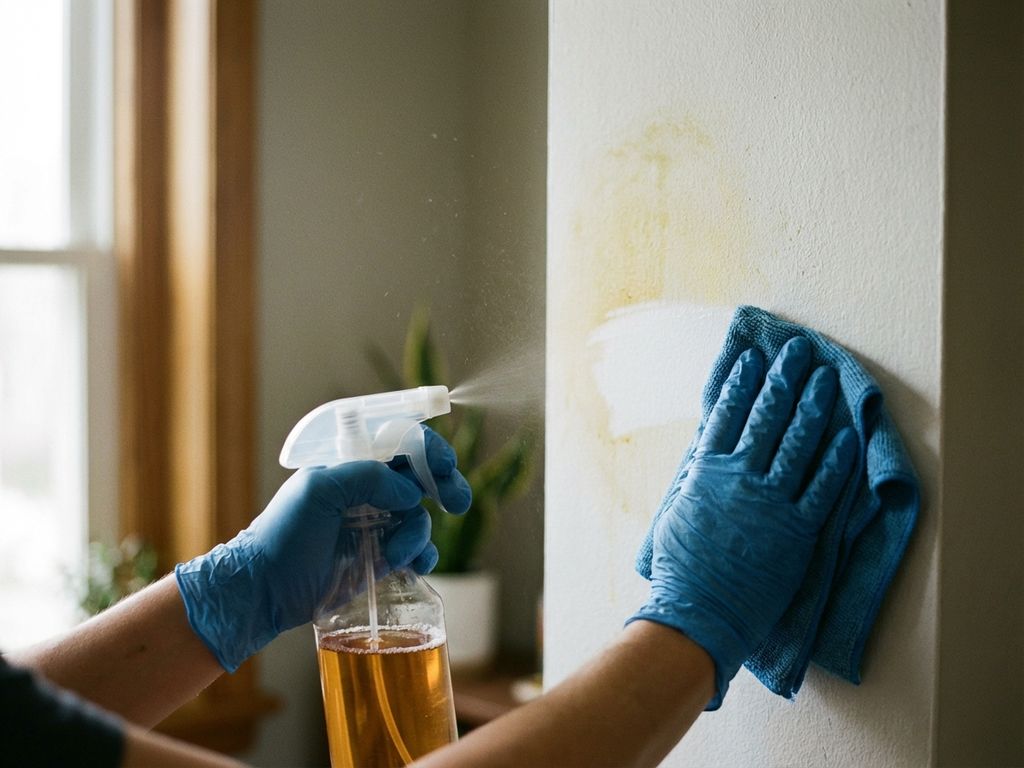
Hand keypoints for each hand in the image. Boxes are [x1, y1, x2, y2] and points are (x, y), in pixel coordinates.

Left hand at [176, 427, 471, 671]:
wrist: (265, 590)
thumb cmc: (282, 534)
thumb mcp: (318, 491)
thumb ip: (366, 477)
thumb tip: (410, 492)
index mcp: (350, 462)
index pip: (397, 440)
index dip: (426, 447)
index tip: (444, 464)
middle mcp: (368, 488)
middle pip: (420, 474)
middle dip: (444, 484)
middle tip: (457, 500)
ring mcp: (376, 522)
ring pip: (421, 515)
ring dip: (418, 532)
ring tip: (395, 552)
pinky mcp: (381, 555)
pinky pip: (418, 548)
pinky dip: (424, 554)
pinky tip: (416, 564)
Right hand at [629, 337, 856, 707]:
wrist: (699, 612)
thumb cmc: (681, 567)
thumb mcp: (676, 511)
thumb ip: (696, 478)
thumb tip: (707, 452)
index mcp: (705, 472)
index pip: (726, 414)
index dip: (742, 382)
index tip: (754, 358)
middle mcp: (739, 478)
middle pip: (767, 416)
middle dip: (785, 378)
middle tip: (799, 350)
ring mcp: (770, 502)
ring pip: (798, 443)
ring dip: (814, 405)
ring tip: (825, 378)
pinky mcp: (797, 530)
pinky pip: (822, 487)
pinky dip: (836, 460)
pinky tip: (847, 435)